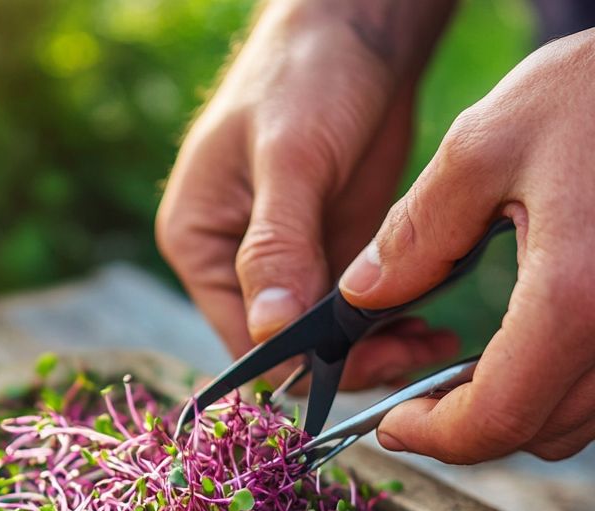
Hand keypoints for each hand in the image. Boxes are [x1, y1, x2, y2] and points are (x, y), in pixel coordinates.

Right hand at [157, 0, 459, 388]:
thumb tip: (267, 332)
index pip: (239, 334)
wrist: (360, 25)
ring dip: (373, 346)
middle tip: (411, 353)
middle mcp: (231, 261)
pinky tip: (427, 322)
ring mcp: (284, 259)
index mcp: (197, 243)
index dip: (295, 359)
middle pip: (281, 343)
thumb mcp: (290, 160)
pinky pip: (353, 307)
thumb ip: (276, 247)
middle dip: (343, 358)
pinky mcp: (328, 248)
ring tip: (430, 341)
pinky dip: (388, 322)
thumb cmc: (307, 74)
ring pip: (322, 334)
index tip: (362, 361)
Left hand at [339, 29, 594, 462]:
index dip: (433, 438)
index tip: (394, 425)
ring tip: (470, 370)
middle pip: (539, 432)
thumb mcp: (488, 144)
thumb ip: (416, 232)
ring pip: (581, 418)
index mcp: (576, 299)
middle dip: (469, 426)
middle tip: (421, 396)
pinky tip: (532, 342)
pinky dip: (563, 381)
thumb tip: (362, 294)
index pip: (495, 420)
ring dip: (519, 409)